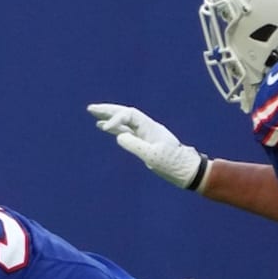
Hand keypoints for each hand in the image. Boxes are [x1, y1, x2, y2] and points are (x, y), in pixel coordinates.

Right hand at [87, 103, 208, 189]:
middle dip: (108, 110)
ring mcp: (145, 134)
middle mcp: (147, 127)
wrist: (186, 169)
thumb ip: (135, 145)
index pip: (129, 115)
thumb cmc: (172, 164)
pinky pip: (126, 131)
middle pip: (125, 113)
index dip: (115, 118)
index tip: (104, 128)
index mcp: (150, 128)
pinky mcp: (144, 142)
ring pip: (124, 121)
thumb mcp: (153, 156)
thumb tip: (119, 136)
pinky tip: (104, 127)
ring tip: (94, 113)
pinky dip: (114, 128)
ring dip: (109, 116)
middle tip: (91, 108)